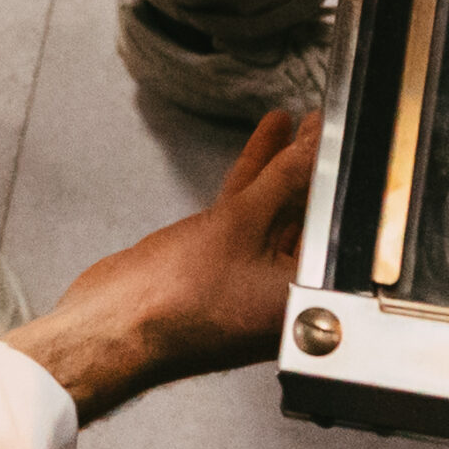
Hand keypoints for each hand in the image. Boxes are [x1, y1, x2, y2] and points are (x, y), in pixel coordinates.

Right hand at [5, 111, 319, 422]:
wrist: (113, 323)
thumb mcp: (240, 225)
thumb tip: (310, 149)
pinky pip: (244, 215)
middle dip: (308, 167)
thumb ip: (281, 179)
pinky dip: (251, 182)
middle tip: (318, 128)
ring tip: (293, 125)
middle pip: (303, 217)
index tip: (335, 142)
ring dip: (279, 167)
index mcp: (302, 297)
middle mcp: (281, 291)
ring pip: (271, 211)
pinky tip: (261, 147)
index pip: (331, 226)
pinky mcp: (216, 262)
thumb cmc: (176, 304)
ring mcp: (246, 276)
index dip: (334, 178)